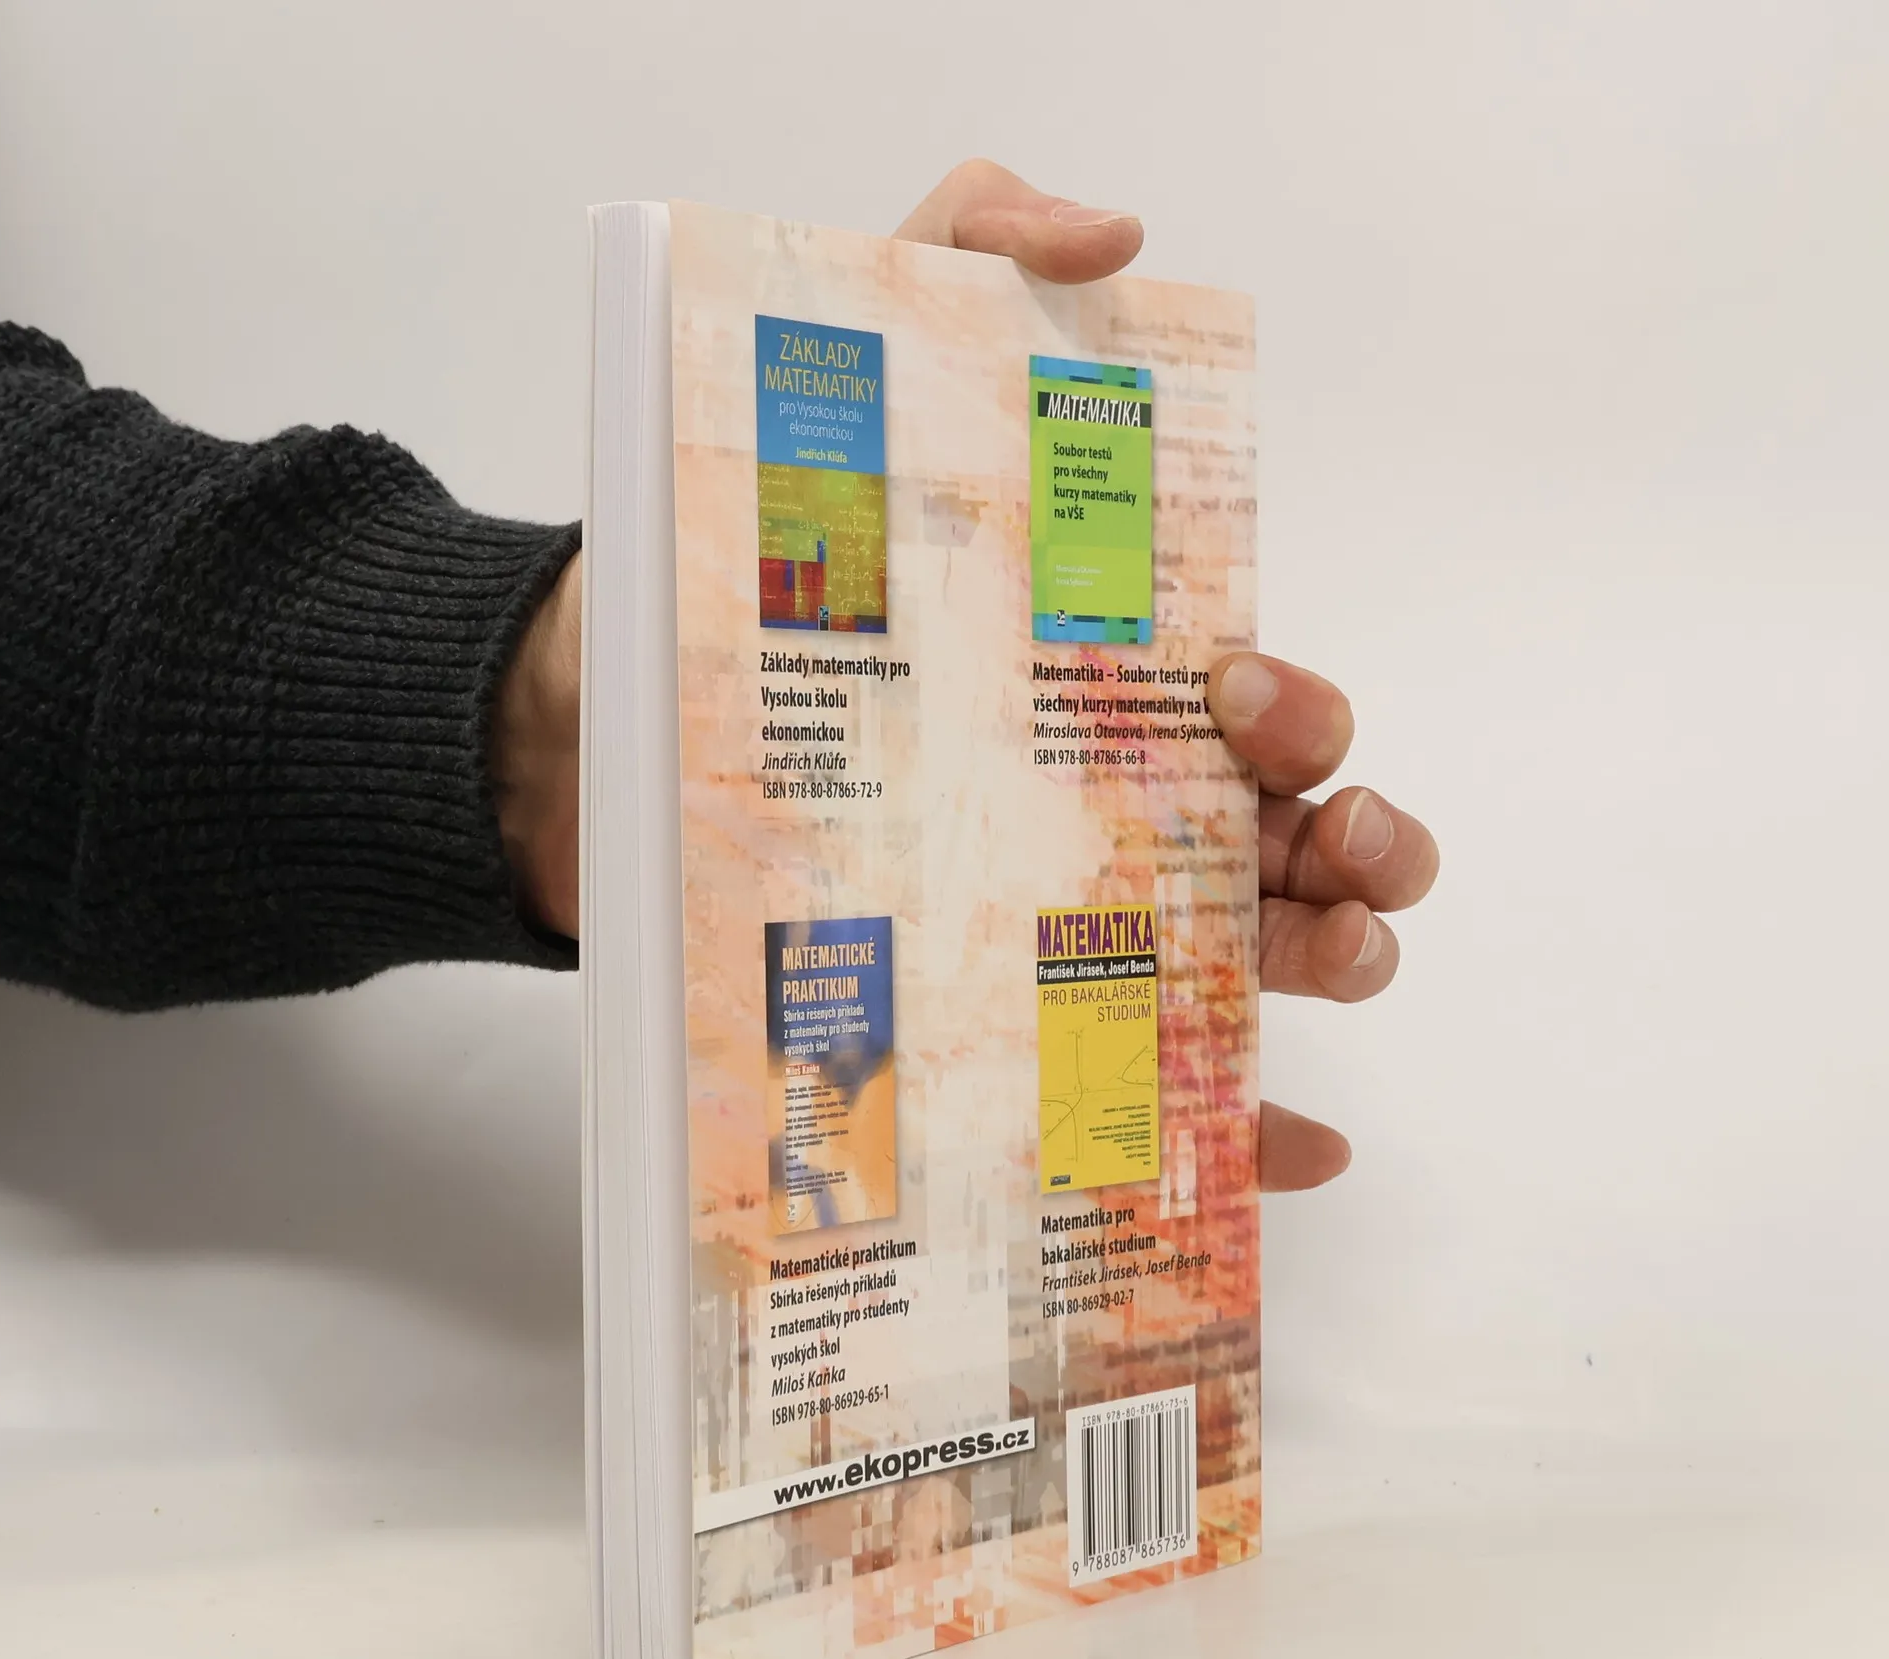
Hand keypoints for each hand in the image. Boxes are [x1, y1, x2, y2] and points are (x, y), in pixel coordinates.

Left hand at [494, 161, 1438, 1192]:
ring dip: (1330, 965)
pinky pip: (1138, 1089)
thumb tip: (1114, 236)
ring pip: (1249, 962)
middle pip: (1293, 841)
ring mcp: (1054, 922)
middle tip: (1331, 845)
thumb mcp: (843, 378)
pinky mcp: (984, 1019)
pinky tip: (1295, 1144)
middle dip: (1362, 844)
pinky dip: (1232, 1124)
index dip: (1305, 709)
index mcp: (1104, 686)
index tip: (1242, 696)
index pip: (1267, 707)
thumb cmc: (729, 575)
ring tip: (1328, 958)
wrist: (573, 728)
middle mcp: (1105, 808)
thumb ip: (960, 256)